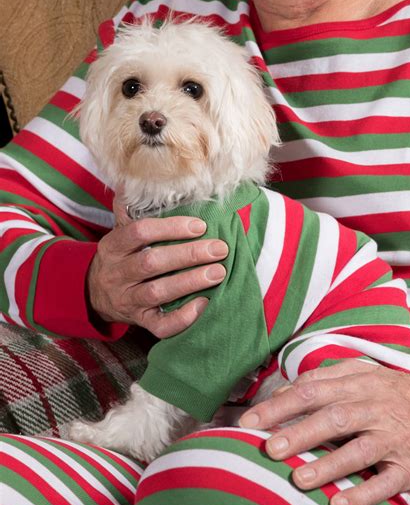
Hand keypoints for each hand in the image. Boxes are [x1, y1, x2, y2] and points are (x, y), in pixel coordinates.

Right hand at [87, 190, 227, 337]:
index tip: (199, 225)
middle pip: (152, 263)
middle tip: (219, 248)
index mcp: (113, 246)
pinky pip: (160, 326)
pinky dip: (182, 318)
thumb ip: (129, 209)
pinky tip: (203, 304)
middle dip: (188, 255)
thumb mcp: (118, 232)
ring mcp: (127, 300)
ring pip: (157, 293)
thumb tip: (132, 178)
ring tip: (219, 272)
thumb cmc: (119, 257)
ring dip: (190, 282)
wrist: (95, 294)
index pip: (139, 232)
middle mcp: (118, 273)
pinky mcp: (140, 321)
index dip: (170, 228)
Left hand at [240, 360, 409, 504]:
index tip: (251, 421)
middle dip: (299, 433)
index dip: (280, 405)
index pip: (312, 390)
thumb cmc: (396, 393)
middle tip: (269, 448)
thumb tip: (286, 389)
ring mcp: (393, 438)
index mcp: (360, 383)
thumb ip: (327, 378)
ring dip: (327, 466)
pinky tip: (338, 504)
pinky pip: (385, 482)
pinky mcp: (408, 467)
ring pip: (358, 451)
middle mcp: (375, 408)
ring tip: (298, 479)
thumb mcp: (365, 374)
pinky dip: (362, 494)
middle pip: (333, 418)